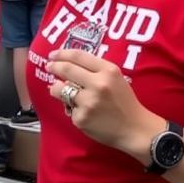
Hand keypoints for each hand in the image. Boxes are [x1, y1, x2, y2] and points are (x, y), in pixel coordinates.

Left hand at [46, 48, 161, 156]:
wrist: (134, 129)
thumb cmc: (124, 102)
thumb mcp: (116, 79)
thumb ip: (96, 70)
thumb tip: (68, 65)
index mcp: (108, 71)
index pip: (79, 56)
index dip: (63, 54)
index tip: (53, 55)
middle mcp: (98, 84)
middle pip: (67, 70)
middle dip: (54, 67)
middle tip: (49, 66)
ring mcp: (88, 102)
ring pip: (60, 90)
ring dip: (56, 89)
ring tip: (59, 90)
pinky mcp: (81, 118)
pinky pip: (69, 109)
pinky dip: (73, 109)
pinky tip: (84, 113)